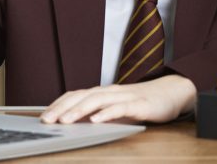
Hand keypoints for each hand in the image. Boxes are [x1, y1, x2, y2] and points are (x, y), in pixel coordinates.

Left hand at [40, 75, 195, 124]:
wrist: (173, 92)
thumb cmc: (143, 102)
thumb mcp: (117, 108)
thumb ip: (99, 113)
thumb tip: (74, 124)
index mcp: (105, 92)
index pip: (77, 94)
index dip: (59, 103)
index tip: (43, 116)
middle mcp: (112, 91)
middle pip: (83, 96)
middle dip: (63, 108)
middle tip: (47, 120)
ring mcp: (126, 96)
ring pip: (99, 100)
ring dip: (80, 110)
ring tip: (65, 121)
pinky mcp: (140, 104)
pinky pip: (121, 107)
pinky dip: (107, 113)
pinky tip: (97, 120)